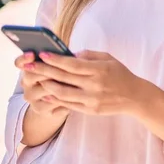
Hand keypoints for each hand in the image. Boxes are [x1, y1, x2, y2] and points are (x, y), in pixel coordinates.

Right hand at [15, 52, 69, 117]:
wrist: (55, 104)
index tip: (32, 54)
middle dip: (47, 71)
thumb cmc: (60, 78)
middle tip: (60, 68)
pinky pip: (51, 103)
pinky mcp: (39, 108)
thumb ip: (61, 59)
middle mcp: (26, 83)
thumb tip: (74, 56)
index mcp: (29, 68)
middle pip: (30, 75)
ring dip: (58, 85)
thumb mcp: (60, 67)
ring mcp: (31, 97)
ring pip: (44, 89)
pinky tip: (74, 95)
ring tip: (73, 82)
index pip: (20, 62)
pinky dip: (63, 98)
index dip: (24, 58)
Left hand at [24, 50, 140, 115]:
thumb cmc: (120, 74)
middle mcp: (95, 85)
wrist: (134, 96)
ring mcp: (92, 99)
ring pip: (63, 93)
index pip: (72, 64)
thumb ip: (89, 55)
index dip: (56, 59)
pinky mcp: (90, 109)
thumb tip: (69, 55)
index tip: (42, 54)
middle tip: (29, 66)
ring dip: (47, 85)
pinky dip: (55, 98)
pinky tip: (47, 92)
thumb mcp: (108, 58)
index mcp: (100, 69)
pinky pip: (68, 104)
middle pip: (64, 78)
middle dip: (44, 70)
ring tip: (37, 79)